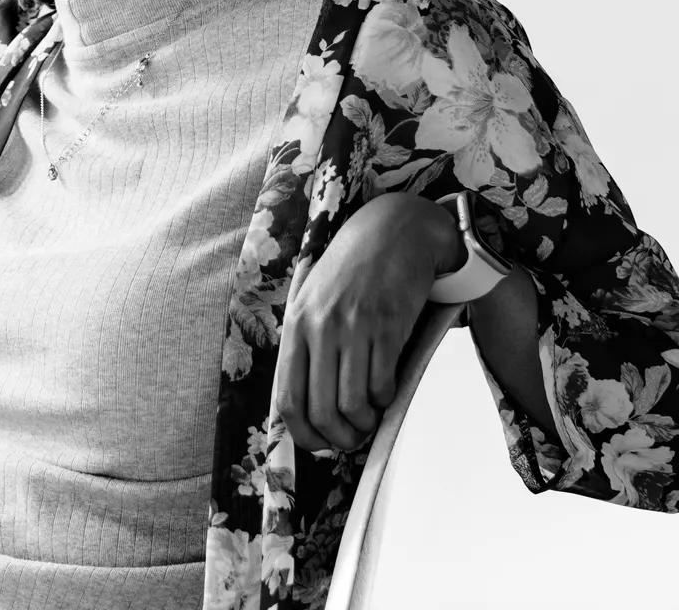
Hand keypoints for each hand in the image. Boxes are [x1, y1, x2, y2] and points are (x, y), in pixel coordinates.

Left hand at [274, 192, 458, 453]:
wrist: (391, 234)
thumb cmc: (350, 274)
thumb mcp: (313, 303)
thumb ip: (307, 346)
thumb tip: (308, 405)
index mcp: (295, 327)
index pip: (287, 399)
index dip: (304, 434)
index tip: (321, 444)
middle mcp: (318, 329)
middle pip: (321, 410)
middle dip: (340, 438)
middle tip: (353, 439)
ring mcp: (352, 327)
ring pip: (353, 404)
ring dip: (366, 423)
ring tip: (371, 418)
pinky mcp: (387, 325)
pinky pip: (383, 384)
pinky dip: (386, 400)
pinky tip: (387, 393)